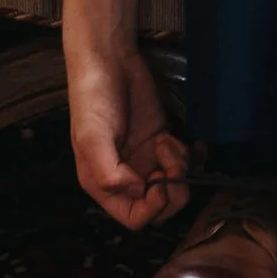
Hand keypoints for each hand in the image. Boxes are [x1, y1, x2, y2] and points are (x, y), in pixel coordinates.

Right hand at [62, 0, 190, 231]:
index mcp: (102, 184)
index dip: (151, 207)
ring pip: (174, 187)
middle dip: (171, 191)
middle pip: (158, 208)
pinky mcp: (161, 141)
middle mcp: (125, 176)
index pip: (134, 218)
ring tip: (167, 145)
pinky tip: (172, 137)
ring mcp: (145, 159)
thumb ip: (109, 172)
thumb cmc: (93, 99)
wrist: (109, 60)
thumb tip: (137, 192)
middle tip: (169, 164)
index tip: (158, 182)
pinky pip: (182, 163)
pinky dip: (185, 156)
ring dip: (179, 171)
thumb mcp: (92, 137)